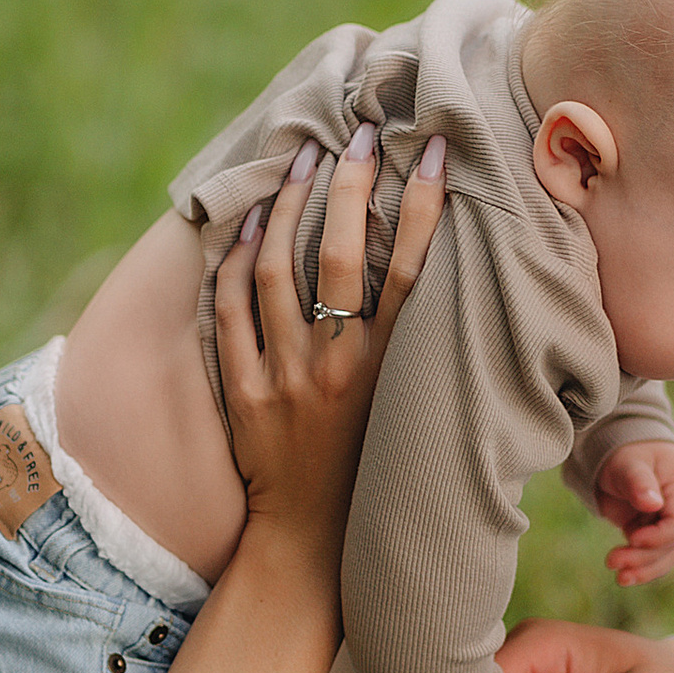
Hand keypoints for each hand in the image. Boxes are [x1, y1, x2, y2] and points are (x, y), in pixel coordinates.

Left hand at [214, 127, 445, 558]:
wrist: (314, 539)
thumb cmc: (374, 464)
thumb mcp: (409, 403)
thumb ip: (419, 343)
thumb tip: (440, 272)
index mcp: (391, 369)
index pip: (410, 269)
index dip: (422, 203)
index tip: (431, 149)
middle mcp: (338, 368)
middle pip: (340, 254)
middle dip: (349, 183)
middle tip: (358, 133)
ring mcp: (285, 378)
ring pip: (278, 270)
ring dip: (288, 205)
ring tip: (302, 158)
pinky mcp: (243, 391)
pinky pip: (233, 309)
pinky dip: (238, 258)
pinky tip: (249, 220)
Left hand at [593, 442, 673, 586]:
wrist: (619, 452)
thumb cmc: (627, 451)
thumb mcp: (629, 462)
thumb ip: (639, 482)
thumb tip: (653, 504)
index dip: (662, 535)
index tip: (633, 538)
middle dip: (645, 556)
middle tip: (613, 560)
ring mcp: (666, 521)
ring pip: (666, 554)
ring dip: (644, 568)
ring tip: (619, 577)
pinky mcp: (651, 531)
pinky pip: (653, 555)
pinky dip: (640, 567)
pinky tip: (623, 576)